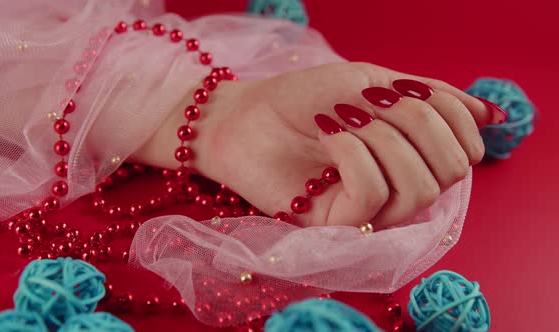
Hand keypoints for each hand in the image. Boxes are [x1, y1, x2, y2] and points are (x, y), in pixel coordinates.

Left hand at [134, 63, 504, 228]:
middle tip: (370, 104)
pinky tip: (330, 136)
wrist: (244, 115)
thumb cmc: (303, 97)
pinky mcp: (336, 223)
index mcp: (409, 157)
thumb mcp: (372, 83)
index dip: (450, 117)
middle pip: (449, 173)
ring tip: (345, 119)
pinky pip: (373, 194)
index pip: (464, 152)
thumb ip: (430, 99)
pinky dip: (356, 154)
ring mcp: (367, 211)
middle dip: (417, 124)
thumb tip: (490, 116)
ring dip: (386, 139)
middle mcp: (394, 189)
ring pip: (418, 189)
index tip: (404, 92)